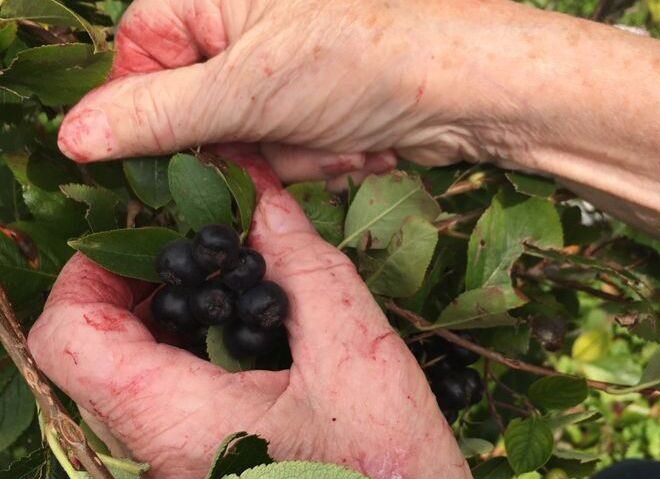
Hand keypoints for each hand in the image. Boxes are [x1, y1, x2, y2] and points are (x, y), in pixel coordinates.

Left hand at [28, 149, 481, 478]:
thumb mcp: (358, 357)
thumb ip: (306, 268)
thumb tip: (266, 204)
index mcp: (177, 426)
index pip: (71, 339)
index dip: (90, 275)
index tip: (145, 245)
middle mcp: (154, 468)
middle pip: (94, 361)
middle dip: (138, 294)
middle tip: (198, 261)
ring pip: (125, 391)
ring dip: (166, 331)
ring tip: (227, 299)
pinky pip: (159, 421)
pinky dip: (188, 369)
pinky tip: (244, 354)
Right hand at [56, 0, 524, 177]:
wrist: (470, 92)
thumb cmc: (368, 61)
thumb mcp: (249, 88)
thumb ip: (157, 114)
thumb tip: (74, 136)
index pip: (138, 53)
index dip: (154, 108)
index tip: (186, 142)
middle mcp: (244, 25)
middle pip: (190, 107)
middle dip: (242, 138)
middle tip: (291, 129)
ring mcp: (282, 69)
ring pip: (242, 140)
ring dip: (291, 153)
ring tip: (341, 130)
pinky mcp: (314, 107)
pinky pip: (285, 152)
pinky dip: (321, 158)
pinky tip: (360, 140)